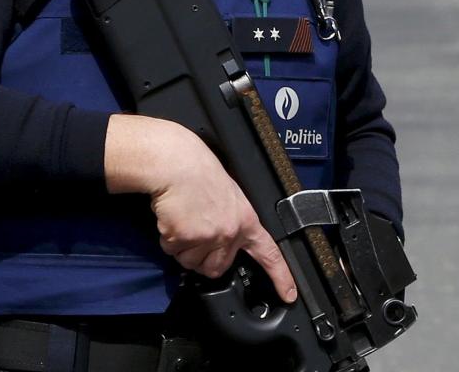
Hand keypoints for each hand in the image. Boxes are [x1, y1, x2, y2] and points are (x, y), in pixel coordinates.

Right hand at [104, 114, 297, 300]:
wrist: (179, 164)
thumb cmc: (201, 175)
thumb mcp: (230, 198)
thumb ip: (232, 223)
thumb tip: (224, 243)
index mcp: (246, 221)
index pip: (269, 253)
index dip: (281, 276)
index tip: (289, 295)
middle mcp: (230, 232)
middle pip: (217, 269)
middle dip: (204, 258)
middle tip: (197, 232)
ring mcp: (208, 237)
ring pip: (192, 263)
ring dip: (184, 248)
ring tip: (185, 220)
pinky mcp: (185, 238)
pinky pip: (173, 251)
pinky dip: (169, 239)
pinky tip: (174, 218)